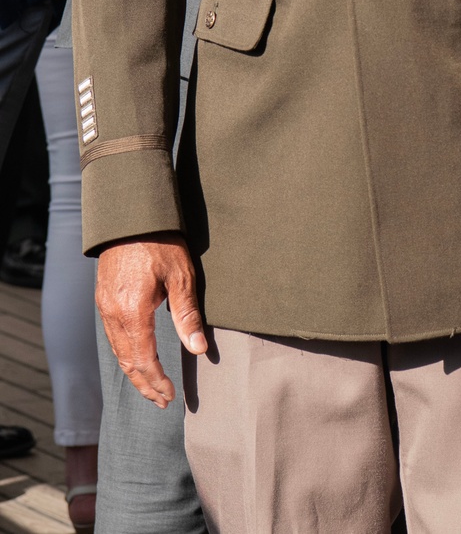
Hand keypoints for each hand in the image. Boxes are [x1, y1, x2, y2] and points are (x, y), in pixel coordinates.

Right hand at [96, 232, 207, 406]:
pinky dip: (125, 355)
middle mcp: (113, 314)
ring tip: (151, 387)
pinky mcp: (103, 300)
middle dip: (145, 385)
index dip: (157, 382)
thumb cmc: (160, 242)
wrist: (129, 216)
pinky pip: (113, 337)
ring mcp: (105, 308)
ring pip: (117, 352)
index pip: (145, 360)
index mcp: (133, 312)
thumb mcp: (181, 275)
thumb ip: (187, 314)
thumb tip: (199, 349)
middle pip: (128, 363)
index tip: (171, 396)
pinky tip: (137, 359)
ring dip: (134, 373)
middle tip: (162, 402)